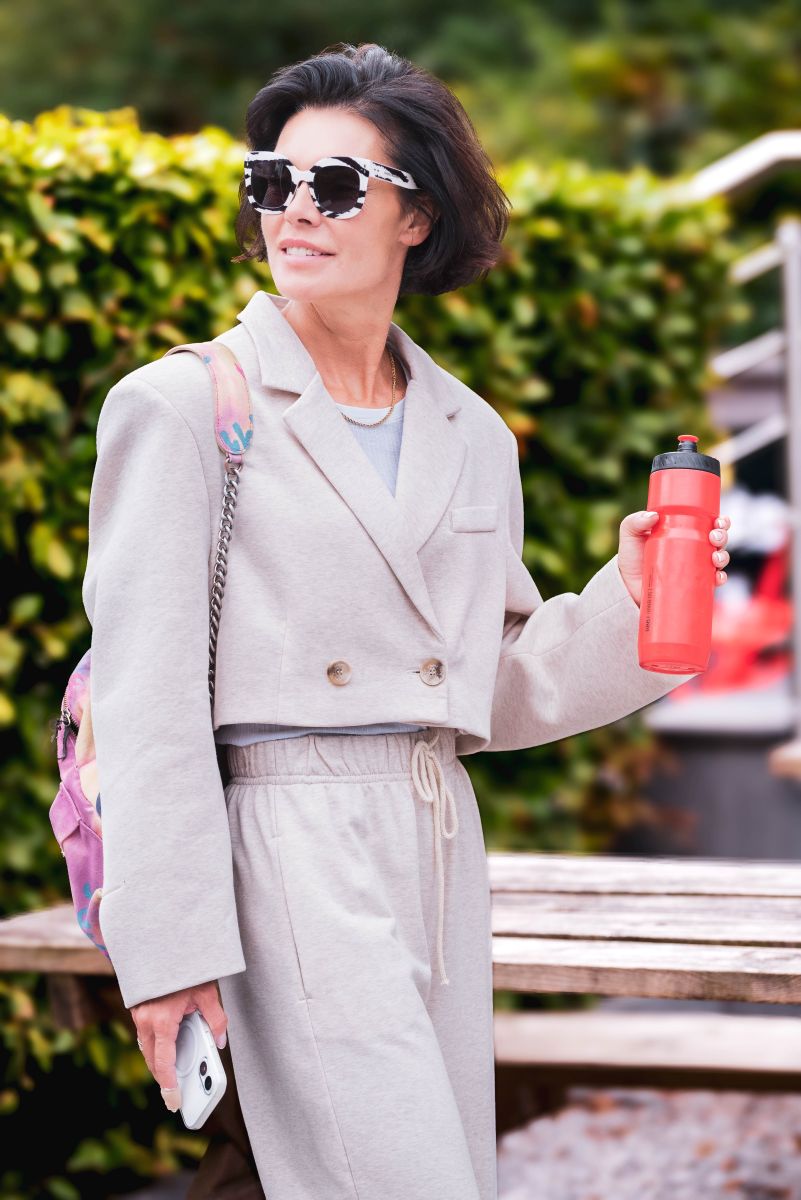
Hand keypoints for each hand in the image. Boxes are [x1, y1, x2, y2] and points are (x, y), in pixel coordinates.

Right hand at [131, 979, 228, 1111]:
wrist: (162, 941)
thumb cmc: (186, 967)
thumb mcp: (207, 992)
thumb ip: (216, 1020)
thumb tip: (220, 1042)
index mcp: (162, 1020)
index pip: (164, 1061)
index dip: (169, 1084)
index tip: (173, 1100)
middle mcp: (145, 1019)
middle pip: (152, 1058)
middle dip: (163, 1076)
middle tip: (175, 1093)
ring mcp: (138, 1013)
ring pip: (146, 1046)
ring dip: (158, 1060)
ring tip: (173, 1074)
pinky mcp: (137, 1007)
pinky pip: (145, 1033)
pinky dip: (154, 1044)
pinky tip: (167, 1047)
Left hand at [617, 510, 730, 607]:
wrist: (627, 586)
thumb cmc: (631, 557)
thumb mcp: (630, 535)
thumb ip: (634, 522)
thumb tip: (652, 516)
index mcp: (685, 532)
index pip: (709, 523)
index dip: (720, 521)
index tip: (718, 520)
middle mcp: (694, 549)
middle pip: (717, 540)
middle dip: (722, 537)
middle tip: (714, 538)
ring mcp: (695, 568)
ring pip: (719, 559)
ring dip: (723, 557)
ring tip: (714, 558)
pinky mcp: (693, 585)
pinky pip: (713, 582)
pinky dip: (720, 579)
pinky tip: (717, 578)